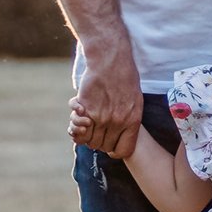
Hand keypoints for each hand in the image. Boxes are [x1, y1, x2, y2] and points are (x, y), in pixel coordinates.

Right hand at [71, 41, 142, 157]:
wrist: (110, 61)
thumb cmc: (125, 78)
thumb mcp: (136, 101)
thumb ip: (130, 120)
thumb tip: (124, 136)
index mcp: (132, 121)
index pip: (123, 151)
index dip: (115, 150)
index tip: (110, 143)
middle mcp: (116, 122)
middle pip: (103, 146)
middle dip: (98, 141)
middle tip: (96, 130)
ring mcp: (100, 116)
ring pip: (88, 140)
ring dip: (85, 133)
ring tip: (86, 121)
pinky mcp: (86, 109)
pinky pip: (77, 127)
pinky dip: (76, 124)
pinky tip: (81, 113)